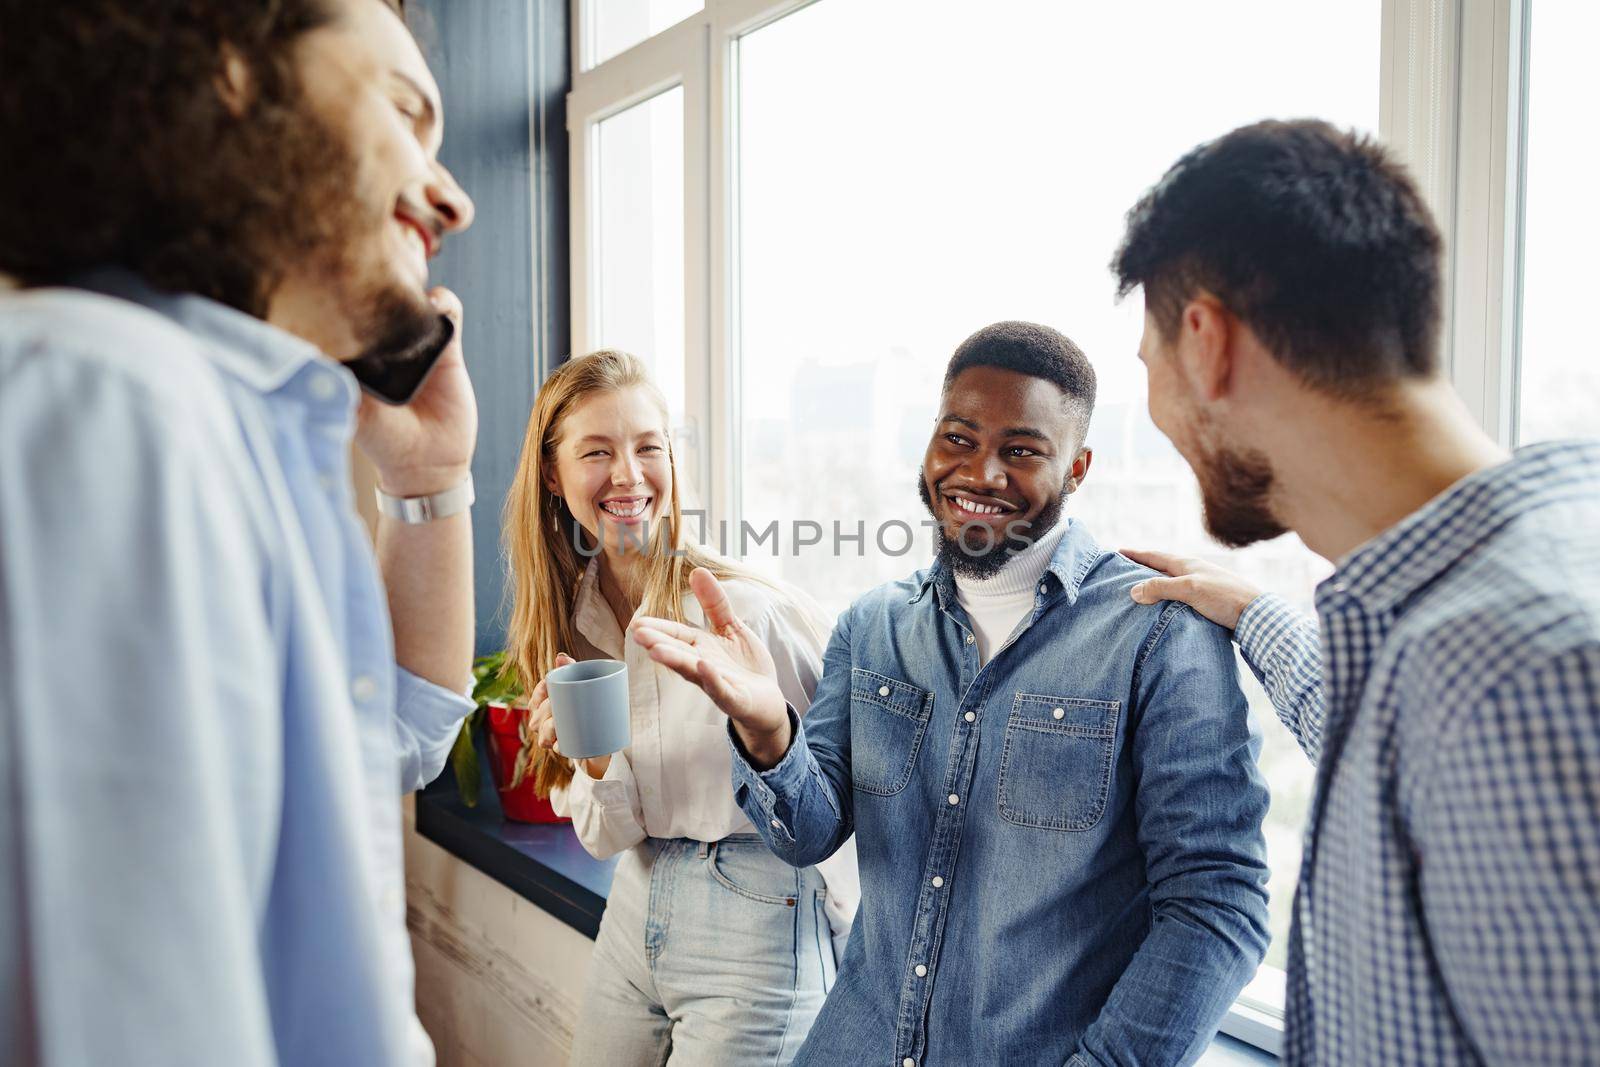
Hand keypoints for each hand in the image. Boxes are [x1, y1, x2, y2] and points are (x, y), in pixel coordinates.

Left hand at [355, 286, 477, 495]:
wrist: (428, 461)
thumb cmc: (383, 438)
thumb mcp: (352, 407)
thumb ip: (335, 376)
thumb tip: (309, 344)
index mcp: (356, 351)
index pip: (347, 306)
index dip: (345, 286)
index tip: (342, 273)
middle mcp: (384, 342)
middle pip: (380, 293)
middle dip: (380, 276)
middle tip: (378, 269)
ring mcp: (415, 342)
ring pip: (414, 296)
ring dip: (412, 283)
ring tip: (410, 284)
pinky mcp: (448, 347)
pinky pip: (449, 312)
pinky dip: (445, 302)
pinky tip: (438, 304)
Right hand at [525, 653, 610, 778]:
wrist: (601, 735)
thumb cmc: (586, 705)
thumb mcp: (581, 685)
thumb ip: (571, 669)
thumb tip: (560, 657)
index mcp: (543, 705)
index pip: (537, 696)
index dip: (541, 691)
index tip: (549, 684)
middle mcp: (543, 722)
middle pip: (539, 714)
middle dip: (548, 708)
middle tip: (561, 701)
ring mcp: (552, 738)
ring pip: (544, 733)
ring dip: (549, 727)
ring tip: (559, 721)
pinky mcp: (566, 750)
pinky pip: (558, 749)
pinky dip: (559, 745)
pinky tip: (561, 742)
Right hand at [630, 568, 791, 766]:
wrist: (768, 702)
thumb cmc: (745, 666)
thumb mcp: (731, 628)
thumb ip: (714, 603)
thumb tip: (698, 570)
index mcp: (701, 648)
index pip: (677, 636)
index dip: (659, 629)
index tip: (637, 623)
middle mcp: (704, 667)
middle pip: (679, 653)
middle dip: (659, 644)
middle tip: (637, 634)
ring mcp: (718, 684)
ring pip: (694, 672)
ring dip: (676, 661)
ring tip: (657, 651)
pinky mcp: (736, 700)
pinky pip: (722, 690)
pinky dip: (713, 679)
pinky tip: (704, 665)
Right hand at [1122, 548, 1263, 630]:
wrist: (1256, 614)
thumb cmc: (1224, 597)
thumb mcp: (1189, 589)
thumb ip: (1161, 588)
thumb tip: (1133, 591)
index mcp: (1187, 564)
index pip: (1155, 557)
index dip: (1137, 555)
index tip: (1119, 551)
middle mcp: (1194, 571)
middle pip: (1163, 566)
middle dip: (1144, 566)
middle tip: (1126, 568)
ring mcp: (1202, 585)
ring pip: (1172, 580)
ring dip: (1157, 582)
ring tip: (1143, 588)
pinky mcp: (1209, 600)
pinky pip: (1181, 594)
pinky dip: (1168, 596)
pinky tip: (1166, 605)